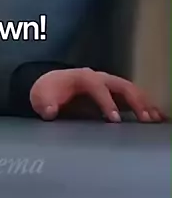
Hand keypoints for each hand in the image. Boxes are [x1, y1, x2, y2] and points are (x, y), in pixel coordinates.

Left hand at [30, 68, 166, 122]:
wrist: (52, 85)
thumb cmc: (49, 92)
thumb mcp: (41, 98)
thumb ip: (45, 104)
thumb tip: (51, 111)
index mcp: (82, 78)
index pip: (97, 87)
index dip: (106, 102)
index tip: (114, 119)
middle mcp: (99, 77)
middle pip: (120, 85)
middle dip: (133, 101)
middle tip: (144, 119)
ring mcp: (108, 84)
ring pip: (130, 90)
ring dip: (144, 103)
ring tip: (155, 119)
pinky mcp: (114, 93)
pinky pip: (133, 97)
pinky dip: (145, 105)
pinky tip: (156, 117)